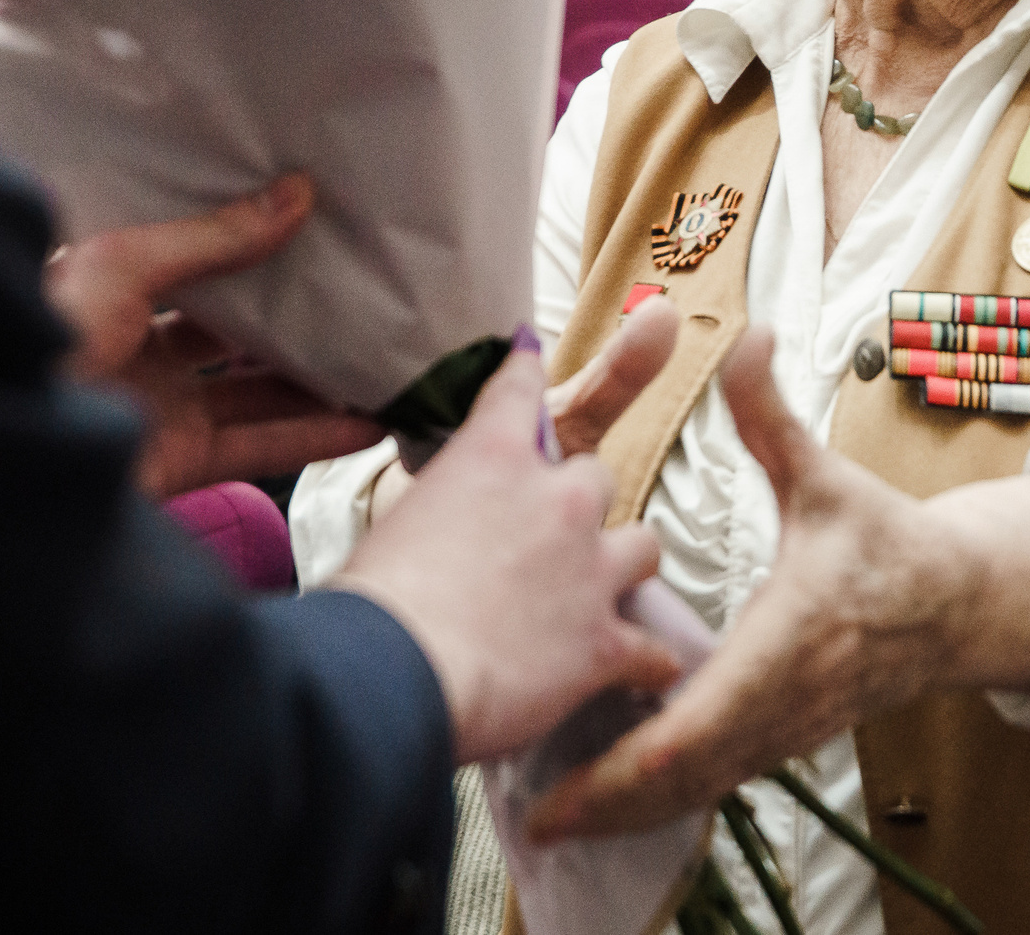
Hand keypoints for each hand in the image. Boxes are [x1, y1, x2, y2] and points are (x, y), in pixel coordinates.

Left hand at [47, 174, 382, 499]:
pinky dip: (316, 437)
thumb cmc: (45, 337)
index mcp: (109, 293)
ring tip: (384, 355)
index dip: (244, 245)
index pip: (189, 263)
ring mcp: (159, 409)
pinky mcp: (181, 462)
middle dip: (290, 315)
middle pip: (230, 331)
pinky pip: (262, 445)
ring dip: (316, 380)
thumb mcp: (124, 264)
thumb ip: (213, 238)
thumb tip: (296, 192)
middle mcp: (135, 351)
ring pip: (255, 391)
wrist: (2, 450)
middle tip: (358, 290)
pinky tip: (369, 421)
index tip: (307, 224)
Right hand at [333, 333, 683, 762]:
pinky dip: (650, 661)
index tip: (529, 359)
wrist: (396, 671)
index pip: (521, 387)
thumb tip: (442, 531)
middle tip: (550, 534)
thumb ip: (438, 507)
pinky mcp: (606, 642)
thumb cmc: (374, 601)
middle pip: (598, 474)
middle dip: (579, 501)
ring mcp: (591, 568)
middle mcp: (559, 498)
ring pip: (645, 545)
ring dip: (623, 564)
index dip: (526, 370)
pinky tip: (645, 671)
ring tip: (603, 590)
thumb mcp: (396, 522)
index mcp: (494, 455)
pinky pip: (655, 648)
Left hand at [528, 328, 1029, 837]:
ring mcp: (785, 730)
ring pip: (699, 790)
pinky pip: (714, 780)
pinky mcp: (782, 739)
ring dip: (629, 808)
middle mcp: (785, 701)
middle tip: (534, 818)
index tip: (571, 778)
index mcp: (790, 639)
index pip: (704, 718)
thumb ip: (772, 414)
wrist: (959, 604)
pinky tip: (606, 799)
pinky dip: (660, 796)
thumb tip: (745, 333)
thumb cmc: (886, 539)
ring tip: (550, 821)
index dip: (633, 757)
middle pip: (689, 776)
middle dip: (612, 802)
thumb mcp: (825, 475)